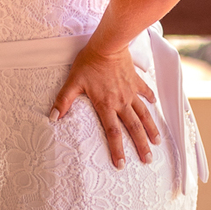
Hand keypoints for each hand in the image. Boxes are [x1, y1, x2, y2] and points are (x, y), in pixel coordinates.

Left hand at [51, 44, 159, 167]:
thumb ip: (63, 100)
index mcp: (106, 105)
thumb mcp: (73, 81)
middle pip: (133, 128)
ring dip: (151, 129)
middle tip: (147, 160)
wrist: (108, 45)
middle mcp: (121, 102)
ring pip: (144, 114)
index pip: (113, 133)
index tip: (121, 164)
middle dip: (141, 145)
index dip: (117, 150)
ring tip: (157, 142)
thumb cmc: (89, 62)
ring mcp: (131, 92)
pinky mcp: (136, 80)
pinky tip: (155, 104)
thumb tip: (53, 117)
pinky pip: (145, 91)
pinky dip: (150, 98)